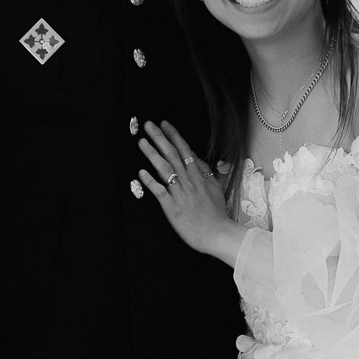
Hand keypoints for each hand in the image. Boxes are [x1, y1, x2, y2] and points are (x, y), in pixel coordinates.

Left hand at [137, 120, 242, 263]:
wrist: (217, 234)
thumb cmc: (216, 214)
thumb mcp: (215, 188)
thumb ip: (205, 172)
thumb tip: (196, 158)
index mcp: (199, 176)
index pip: (185, 150)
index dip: (174, 136)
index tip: (165, 124)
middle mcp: (189, 181)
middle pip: (172, 154)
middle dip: (160, 138)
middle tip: (149, 125)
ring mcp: (180, 193)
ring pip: (165, 168)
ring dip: (152, 154)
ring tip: (141, 142)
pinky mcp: (172, 207)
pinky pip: (159, 191)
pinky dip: (150, 181)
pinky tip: (140, 172)